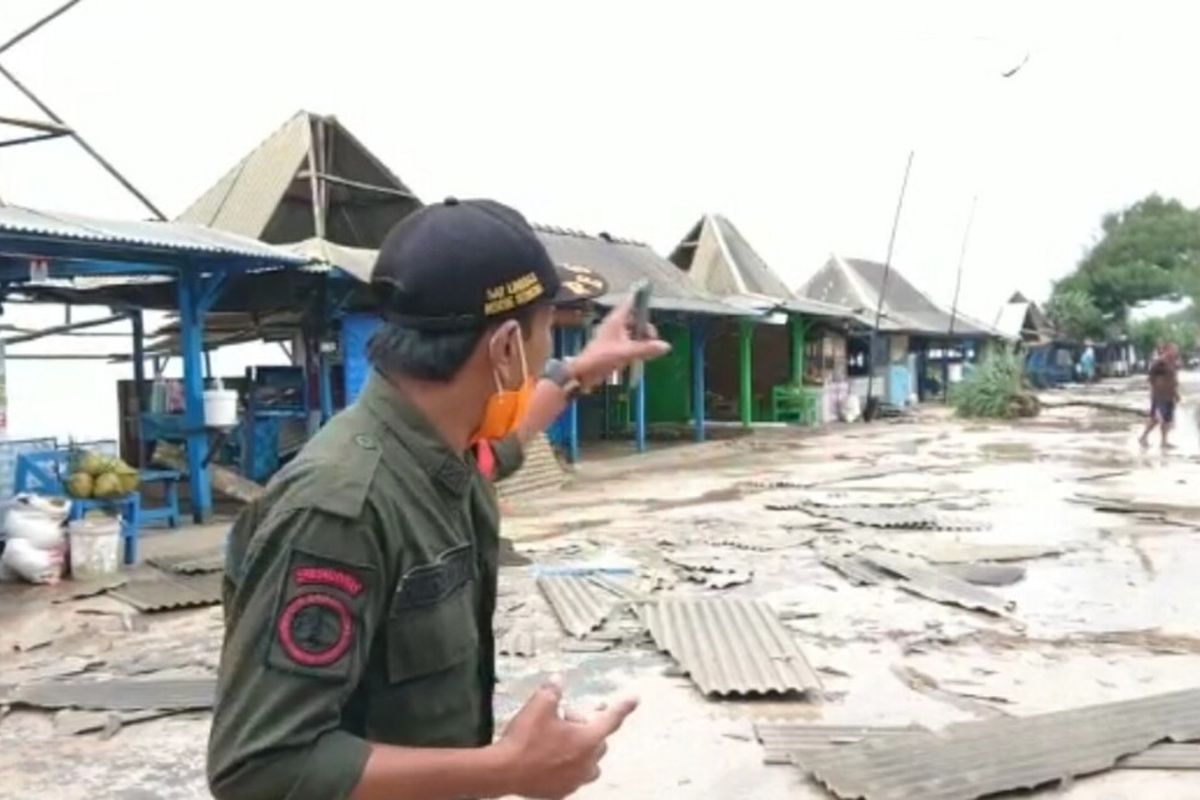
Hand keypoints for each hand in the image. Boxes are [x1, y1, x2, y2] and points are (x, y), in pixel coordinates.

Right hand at [491, 680, 637, 798]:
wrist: (504, 771)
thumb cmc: (525, 740)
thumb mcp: (539, 706)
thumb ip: (552, 691)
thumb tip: (557, 680)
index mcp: (587, 740)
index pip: (611, 718)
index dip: (623, 707)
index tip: (634, 699)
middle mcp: (586, 762)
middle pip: (598, 741)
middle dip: (586, 726)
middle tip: (566, 717)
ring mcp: (575, 780)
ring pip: (589, 763)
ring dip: (581, 749)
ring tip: (561, 740)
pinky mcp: (561, 792)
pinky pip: (573, 776)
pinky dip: (567, 766)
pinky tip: (549, 757)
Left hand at [569, 297, 670, 387]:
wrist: (583, 373)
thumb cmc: (602, 358)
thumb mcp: (626, 353)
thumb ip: (646, 349)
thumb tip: (666, 346)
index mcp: (616, 320)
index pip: (631, 302)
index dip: (641, 298)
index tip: (652, 298)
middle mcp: (615, 325)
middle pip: (636, 319)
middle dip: (646, 328)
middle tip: (652, 340)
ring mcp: (614, 336)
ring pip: (633, 332)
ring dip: (642, 339)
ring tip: (648, 350)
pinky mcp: (613, 346)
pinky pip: (629, 342)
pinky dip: (636, 346)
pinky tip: (640, 356)